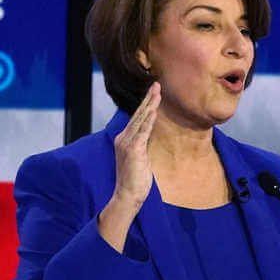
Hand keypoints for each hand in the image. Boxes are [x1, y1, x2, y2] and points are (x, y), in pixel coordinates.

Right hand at [112, 81, 160, 209]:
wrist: (127, 196)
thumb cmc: (136, 181)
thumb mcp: (140, 159)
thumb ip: (143, 145)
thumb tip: (150, 136)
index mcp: (124, 140)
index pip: (136, 118)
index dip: (145, 104)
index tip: (153, 92)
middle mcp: (123, 138)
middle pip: (137, 114)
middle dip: (148, 98)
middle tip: (156, 84)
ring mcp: (127, 143)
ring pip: (140, 119)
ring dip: (150, 104)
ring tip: (157, 91)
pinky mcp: (133, 150)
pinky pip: (143, 131)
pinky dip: (149, 119)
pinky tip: (154, 109)